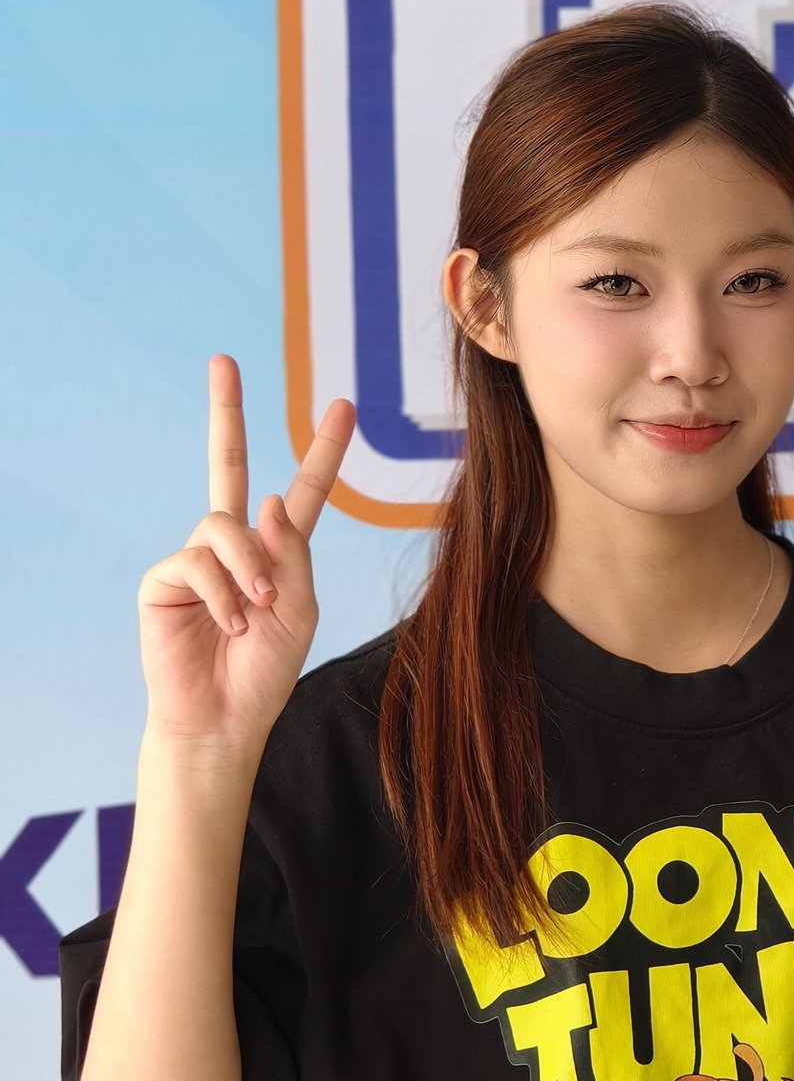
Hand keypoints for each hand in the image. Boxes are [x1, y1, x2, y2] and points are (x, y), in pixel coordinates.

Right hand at [137, 355, 353, 757]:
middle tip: (222, 361)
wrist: (224, 718)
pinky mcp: (162, 579)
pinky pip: (195, 560)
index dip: (323, 450)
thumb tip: (266, 498)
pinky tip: (229, 623)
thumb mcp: (299, 610)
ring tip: (254, 612)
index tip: (344, 405)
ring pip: (222, 524)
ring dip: (247, 569)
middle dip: (226, 412)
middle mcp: (233, 545)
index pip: (303, 491)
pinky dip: (221, 593)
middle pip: (228, 466)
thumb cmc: (264, 671)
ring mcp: (195, 558)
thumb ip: (291, 553)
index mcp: (277, 551)